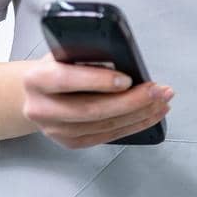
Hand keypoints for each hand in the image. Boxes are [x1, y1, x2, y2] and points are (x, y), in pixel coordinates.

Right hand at [20, 53, 172, 148]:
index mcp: (37, 79)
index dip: (98, 80)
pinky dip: (133, 125)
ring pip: (103, 125)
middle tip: (158, 90)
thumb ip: (86, 56)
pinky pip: (107, 136)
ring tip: (161, 101)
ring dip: (139, 114)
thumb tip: (124, 60)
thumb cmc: (57, 68)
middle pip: (91, 109)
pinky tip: (150, 114)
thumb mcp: (64, 54)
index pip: (66, 80)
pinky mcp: (70, 142)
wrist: (35, 94)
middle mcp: (42, 108)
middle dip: (131, 101)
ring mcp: (55, 130)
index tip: (127, 79)